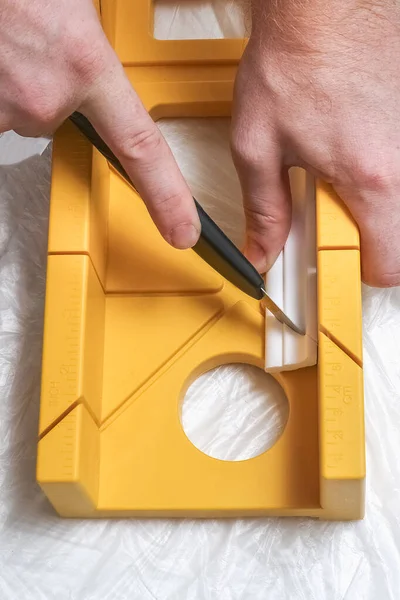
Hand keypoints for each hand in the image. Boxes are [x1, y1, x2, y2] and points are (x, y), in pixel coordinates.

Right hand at [0, 0, 199, 248]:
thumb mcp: (73, 5)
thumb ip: (91, 46)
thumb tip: (95, 62)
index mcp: (86, 65)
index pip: (142, 147)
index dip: (167, 196)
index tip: (182, 231)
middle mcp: (46, 98)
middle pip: (55, 120)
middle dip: (47, 91)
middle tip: (33, 46)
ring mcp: (8, 107)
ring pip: (19, 111)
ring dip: (14, 82)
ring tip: (8, 41)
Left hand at [231, 0, 399, 285]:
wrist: (324, 4)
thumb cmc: (293, 60)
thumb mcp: (258, 147)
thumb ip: (264, 211)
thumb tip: (260, 253)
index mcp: (371, 181)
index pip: (390, 263)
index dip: (363, 272)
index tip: (341, 261)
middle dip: (367, 232)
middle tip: (332, 209)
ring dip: (375, 198)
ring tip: (339, 167)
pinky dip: (381, 169)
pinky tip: (353, 144)